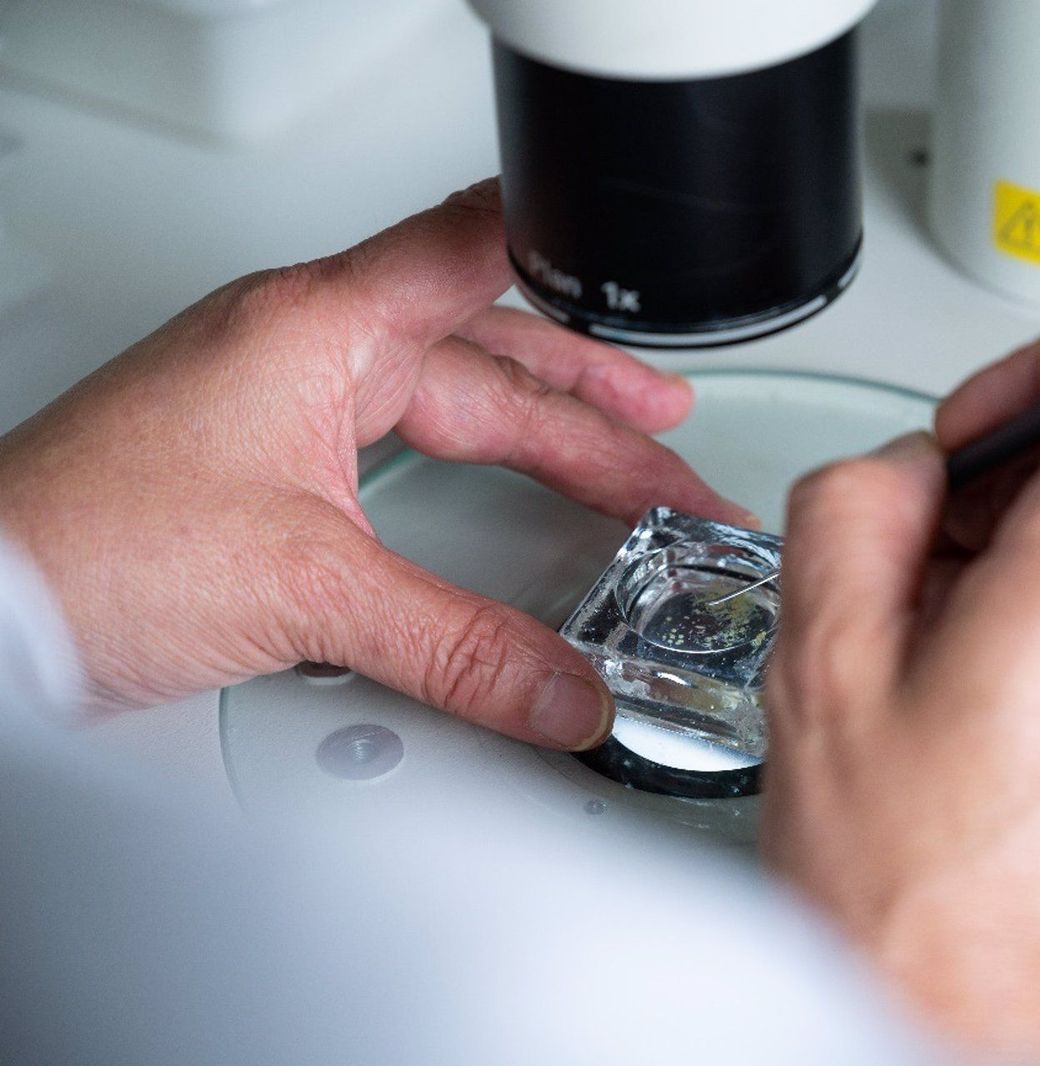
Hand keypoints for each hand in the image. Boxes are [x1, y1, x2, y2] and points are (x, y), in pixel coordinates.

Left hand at [0, 179, 747, 748]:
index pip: (472, 248)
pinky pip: (401, 450)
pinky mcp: (265, 465)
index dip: (571, 257)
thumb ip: (455, 646)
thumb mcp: (306, 592)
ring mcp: (281, 405)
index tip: (648, 283)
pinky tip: (505, 506)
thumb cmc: (78, 547)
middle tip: (671, 447)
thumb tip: (561, 688)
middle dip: (593, 405)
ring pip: (448, 401)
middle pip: (485, 352)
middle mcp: (301, 350)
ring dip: (542, 436)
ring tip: (625, 465)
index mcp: (318, 328)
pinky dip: (473, 476)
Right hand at [761, 328, 1039, 1060]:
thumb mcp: (820, 671)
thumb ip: (857, 508)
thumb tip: (909, 469)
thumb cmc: (914, 912)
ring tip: (942, 685)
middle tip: (914, 593)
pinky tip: (988, 730)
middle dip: (1001, 506)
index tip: (989, 425)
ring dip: (1024, 584)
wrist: (987, 1051)